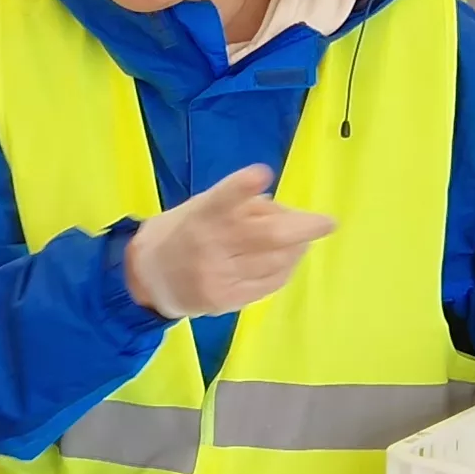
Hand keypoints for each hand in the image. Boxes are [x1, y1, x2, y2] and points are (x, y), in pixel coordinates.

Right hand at [121, 165, 333, 317]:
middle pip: (266, 236)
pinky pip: (270, 283)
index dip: (241, 186)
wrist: (147, 279)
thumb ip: (238, 205)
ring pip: (276, 261)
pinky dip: (287, 268)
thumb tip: (284, 211)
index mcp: (200, 217)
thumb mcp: (200, 207)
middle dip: (304, 227)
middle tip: (327, 222)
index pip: (221, 198)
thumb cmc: (181, 233)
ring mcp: (220, 277)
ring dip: (298, 247)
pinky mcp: (227, 300)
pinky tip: (288, 259)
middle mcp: (209, 247)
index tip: (262, 173)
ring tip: (302, 238)